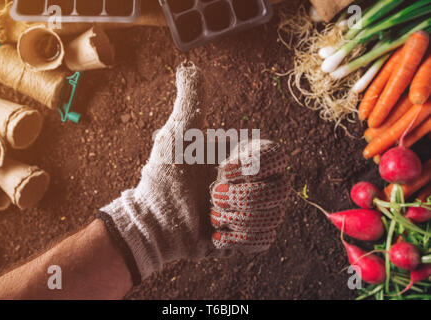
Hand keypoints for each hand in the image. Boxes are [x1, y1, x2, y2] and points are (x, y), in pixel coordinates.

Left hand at [99, 62, 284, 284]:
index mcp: (246, 158)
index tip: (224, 170)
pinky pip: (264, 240)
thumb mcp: (178, 133)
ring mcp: (254, 212)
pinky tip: (216, 234)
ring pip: (273, 216)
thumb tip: (189, 67)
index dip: (254, 166)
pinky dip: (240, 239)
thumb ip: (190, 100)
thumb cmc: (164, 173)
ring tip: (211, 214)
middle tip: (212, 196)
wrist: (154, 219)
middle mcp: (256, 183)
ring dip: (237, 218)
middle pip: (279, 190)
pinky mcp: (248, 238)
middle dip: (242, 197)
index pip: (277, 156)